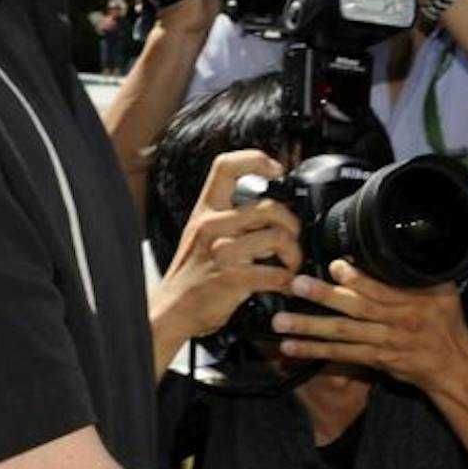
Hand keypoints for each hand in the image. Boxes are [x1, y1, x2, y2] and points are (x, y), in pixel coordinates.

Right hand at [152, 150, 303, 345]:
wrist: (173, 309)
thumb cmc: (192, 274)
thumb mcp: (202, 233)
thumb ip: (229, 216)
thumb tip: (268, 207)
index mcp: (206, 210)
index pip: (226, 166)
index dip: (255, 159)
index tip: (276, 169)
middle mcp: (213, 226)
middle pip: (269, 206)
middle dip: (291, 224)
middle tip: (291, 239)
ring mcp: (223, 251)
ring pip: (278, 238)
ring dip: (294, 255)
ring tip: (289, 265)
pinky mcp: (233, 278)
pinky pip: (276, 274)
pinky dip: (288, 282)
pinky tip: (284, 285)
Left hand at [271, 259, 467, 393]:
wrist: (453, 366)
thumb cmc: (447, 324)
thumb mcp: (444, 290)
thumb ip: (420, 271)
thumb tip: (400, 245)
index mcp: (414, 302)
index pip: (382, 289)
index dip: (358, 279)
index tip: (335, 265)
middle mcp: (397, 323)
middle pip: (356, 309)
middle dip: (324, 297)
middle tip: (296, 285)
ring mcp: (384, 343)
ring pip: (343, 334)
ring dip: (310, 327)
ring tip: (282, 322)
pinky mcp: (375, 360)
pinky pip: (342, 355)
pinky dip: (316, 351)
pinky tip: (293, 346)